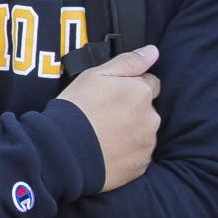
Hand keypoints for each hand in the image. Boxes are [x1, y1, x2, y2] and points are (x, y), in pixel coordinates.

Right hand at [56, 45, 161, 191]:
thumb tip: (153, 51)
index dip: (130, 86)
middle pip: (147, 109)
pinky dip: (126, 152)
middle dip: (132, 110)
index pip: (149, 83)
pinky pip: (137, 155)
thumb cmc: (77, 108)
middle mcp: (150, 118)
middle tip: (104, 116)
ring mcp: (146, 144)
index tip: (112, 94)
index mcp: (141, 92)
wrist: (64, 151)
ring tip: (103, 135)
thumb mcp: (95, 75)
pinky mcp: (140, 166)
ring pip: (143, 132)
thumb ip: (128, 62)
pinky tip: (106, 151)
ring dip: (130, 132)